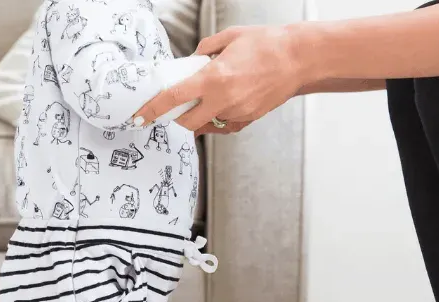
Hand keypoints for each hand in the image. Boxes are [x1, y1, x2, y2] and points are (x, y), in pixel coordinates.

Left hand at [134, 24, 307, 133]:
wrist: (298, 60)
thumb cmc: (266, 45)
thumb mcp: (229, 38)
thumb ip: (205, 50)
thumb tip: (192, 60)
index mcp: (214, 79)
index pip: (174, 98)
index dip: (154, 110)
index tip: (141, 117)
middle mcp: (224, 100)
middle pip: (188, 122)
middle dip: (176, 119)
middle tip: (173, 110)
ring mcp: (237, 113)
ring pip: (207, 124)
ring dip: (200, 116)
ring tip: (207, 98)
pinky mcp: (248, 119)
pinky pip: (225, 126)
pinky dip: (218, 119)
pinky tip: (221, 107)